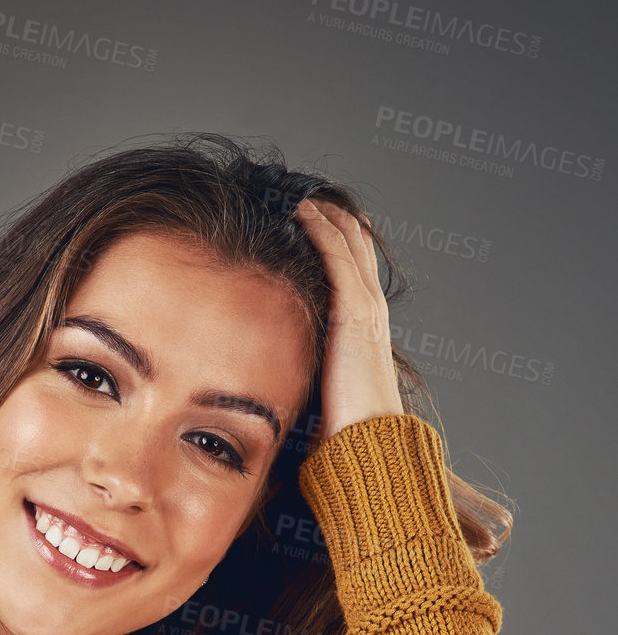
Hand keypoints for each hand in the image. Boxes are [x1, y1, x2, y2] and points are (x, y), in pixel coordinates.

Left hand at [295, 196, 402, 445]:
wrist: (364, 442)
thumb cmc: (340, 426)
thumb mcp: (317, 384)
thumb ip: (301, 362)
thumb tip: (265, 363)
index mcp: (363, 326)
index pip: (351, 266)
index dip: (331, 238)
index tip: (303, 218)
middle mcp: (370, 308)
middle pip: (354, 242)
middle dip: (328, 215)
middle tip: (297, 193)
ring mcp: (365, 306)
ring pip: (347, 239)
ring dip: (321, 212)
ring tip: (294, 191)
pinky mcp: (354, 311)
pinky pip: (337, 254)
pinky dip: (320, 228)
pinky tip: (299, 210)